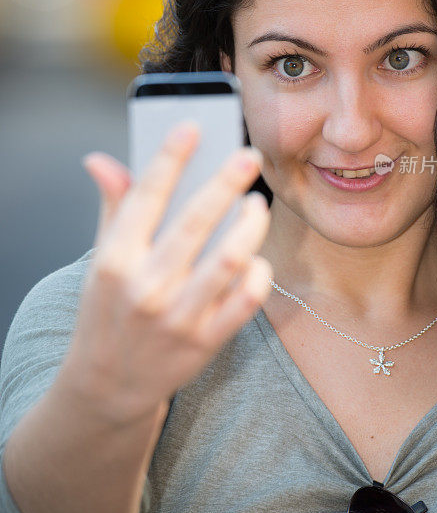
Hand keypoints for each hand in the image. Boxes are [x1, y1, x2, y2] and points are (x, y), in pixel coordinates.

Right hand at [62, 122, 272, 426]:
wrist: (107, 386)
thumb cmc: (107, 311)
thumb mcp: (100, 261)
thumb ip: (112, 209)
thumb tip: (101, 160)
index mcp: (115, 260)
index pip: (145, 196)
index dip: (170, 157)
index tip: (192, 126)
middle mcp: (145, 287)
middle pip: (196, 222)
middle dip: (226, 182)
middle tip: (248, 156)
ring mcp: (178, 317)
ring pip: (230, 259)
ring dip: (250, 226)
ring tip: (257, 206)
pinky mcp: (205, 342)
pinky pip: (246, 301)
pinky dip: (259, 274)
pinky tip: (257, 256)